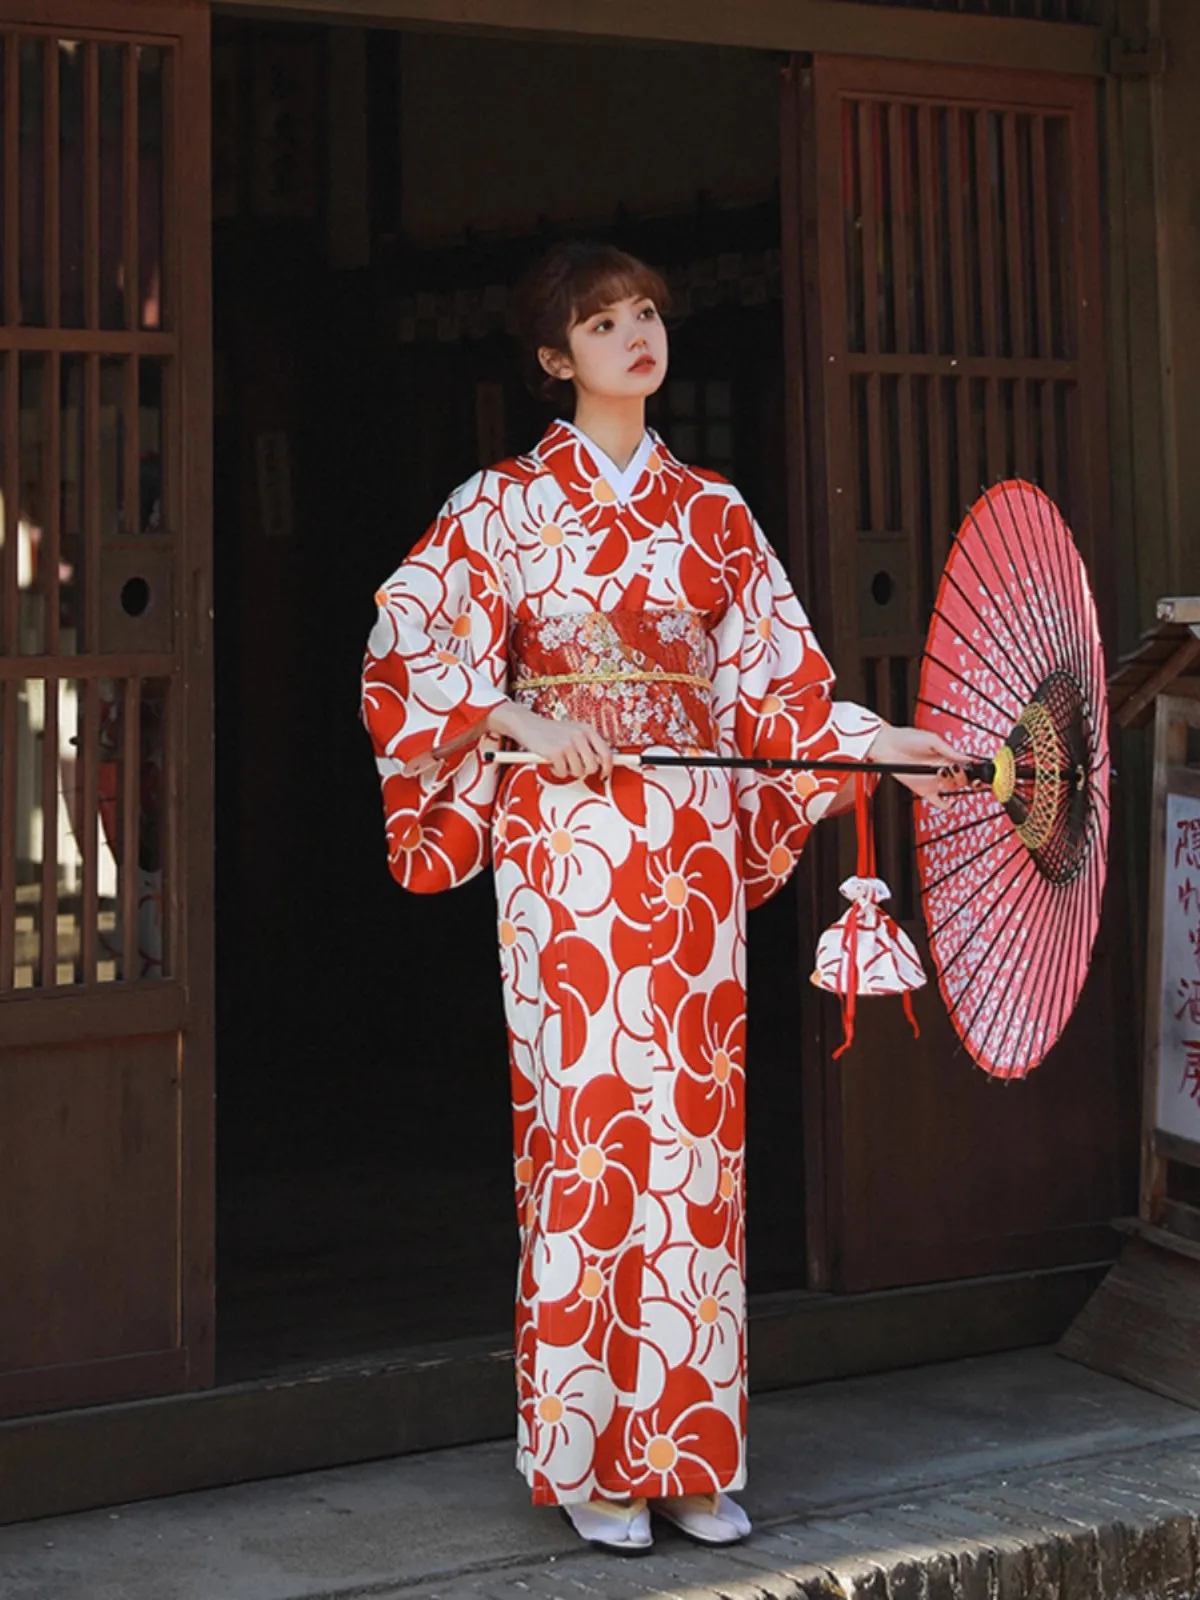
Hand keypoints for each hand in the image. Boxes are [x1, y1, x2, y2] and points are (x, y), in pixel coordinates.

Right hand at [486, 701, 613, 780]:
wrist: (529, 725)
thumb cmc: (552, 732)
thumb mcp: (574, 732)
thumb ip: (588, 745)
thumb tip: (602, 764)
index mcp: (587, 730)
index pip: (606, 753)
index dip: (608, 767)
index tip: (604, 774)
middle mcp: (579, 735)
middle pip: (592, 767)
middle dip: (583, 770)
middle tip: (573, 766)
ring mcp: (567, 744)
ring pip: (578, 772)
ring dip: (568, 771)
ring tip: (560, 761)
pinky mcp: (555, 752)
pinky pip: (563, 773)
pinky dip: (557, 771)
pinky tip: (552, 761)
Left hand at [867, 722, 968, 811]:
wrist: (887, 745)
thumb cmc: (907, 738)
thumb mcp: (933, 740)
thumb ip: (951, 751)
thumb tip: (969, 758)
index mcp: (947, 757)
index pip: (966, 766)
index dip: (973, 770)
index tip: (977, 769)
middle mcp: (942, 769)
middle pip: (962, 779)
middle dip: (965, 777)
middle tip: (957, 770)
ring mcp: (934, 781)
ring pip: (953, 789)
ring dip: (953, 784)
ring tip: (943, 772)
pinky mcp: (924, 790)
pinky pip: (939, 802)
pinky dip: (947, 805)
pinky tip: (950, 800)